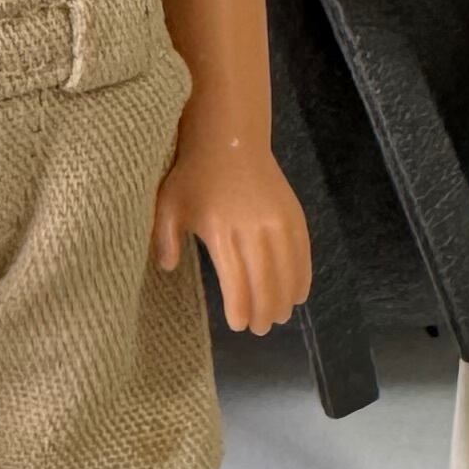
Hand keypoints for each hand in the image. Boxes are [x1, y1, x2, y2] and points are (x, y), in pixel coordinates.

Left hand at [154, 137, 311, 333]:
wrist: (231, 139)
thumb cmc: (194, 175)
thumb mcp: (169, 203)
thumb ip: (165, 237)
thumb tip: (167, 268)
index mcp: (221, 231)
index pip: (236, 282)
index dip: (240, 309)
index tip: (239, 326)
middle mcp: (253, 229)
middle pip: (265, 283)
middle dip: (264, 312)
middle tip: (259, 329)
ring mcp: (278, 222)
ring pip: (288, 272)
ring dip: (285, 300)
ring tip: (278, 317)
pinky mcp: (294, 215)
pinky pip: (304, 253)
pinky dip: (303, 277)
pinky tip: (298, 294)